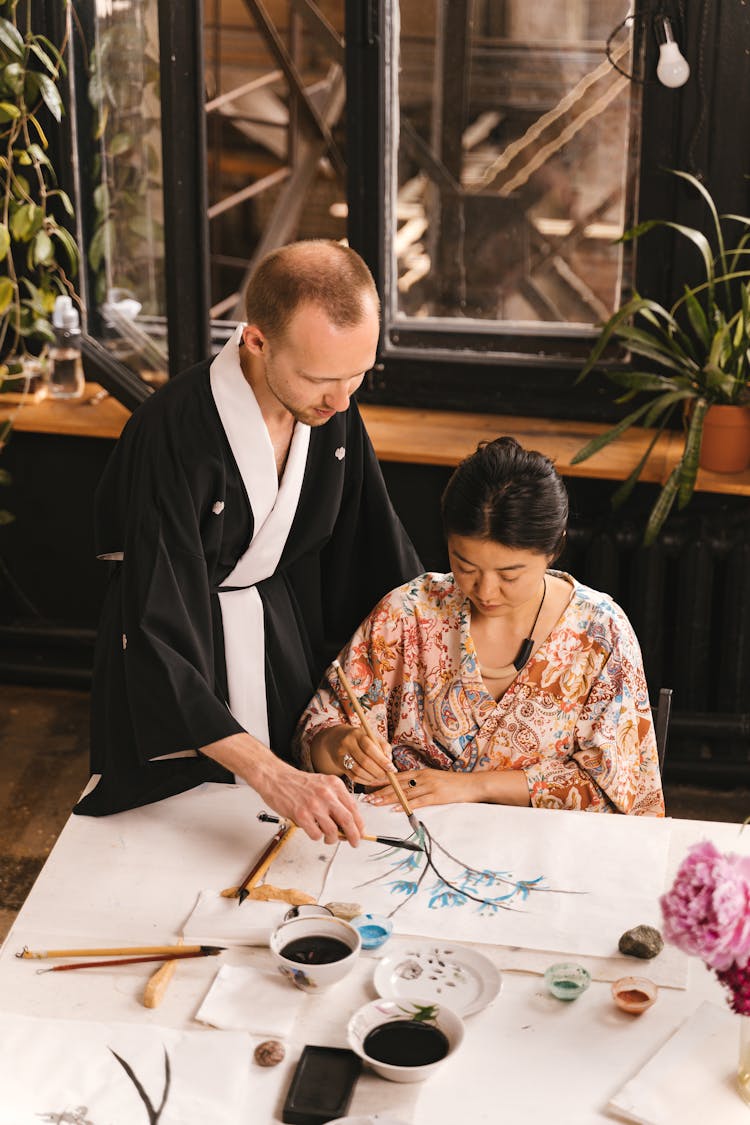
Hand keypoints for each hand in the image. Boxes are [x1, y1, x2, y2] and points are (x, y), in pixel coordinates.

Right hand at [199, 731, 364, 845]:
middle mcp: (327, 794)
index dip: (359, 824)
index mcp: (334, 785)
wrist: (276, 778)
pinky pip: (315, 834)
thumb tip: (348, 822)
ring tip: (328, 838)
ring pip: (332, 831)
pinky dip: (316, 836)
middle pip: (347, 820)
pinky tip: (312, 830)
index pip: (353, 808)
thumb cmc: (298, 783)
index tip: (361, 833)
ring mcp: (314, 805)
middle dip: (354, 836)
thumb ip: (336, 800)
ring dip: (332, 839)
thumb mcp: (323, 784)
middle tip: (354, 842)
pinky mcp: (301, 814)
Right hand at [310, 724, 394, 787]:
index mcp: (358, 734)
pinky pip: (353, 776)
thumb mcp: (372, 737)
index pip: (370, 748)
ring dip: (372, 777)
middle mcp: (347, 743)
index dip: (382, 760)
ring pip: (358, 770)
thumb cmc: (360, 738)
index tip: (392, 768)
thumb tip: (389, 762)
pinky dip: (364, 780)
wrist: (336, 738)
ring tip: (379, 777)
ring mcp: (341, 754)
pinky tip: (371, 779)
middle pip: (364, 761)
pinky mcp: (338, 764)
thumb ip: (383, 747)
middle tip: (386, 775)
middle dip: (378, 771)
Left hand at [368, 768, 480, 808]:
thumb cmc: (453, 784)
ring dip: (388, 798)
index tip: (369, 786)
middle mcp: (422, 777)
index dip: (382, 781)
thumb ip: (420, 782)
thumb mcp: (434, 779)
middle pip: (397, 784)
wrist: (472, 784)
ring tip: (375, 803)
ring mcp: (429, 786)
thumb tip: (405, 789)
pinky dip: (405, 805)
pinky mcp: (436, 796)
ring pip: (404, 792)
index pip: (397, 776)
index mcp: (421, 772)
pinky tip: (396, 808)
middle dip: (380, 791)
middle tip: (367, 797)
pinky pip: (418, 801)